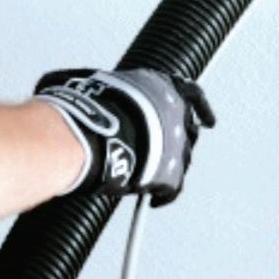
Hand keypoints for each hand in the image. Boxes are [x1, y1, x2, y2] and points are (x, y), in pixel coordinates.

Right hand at [34, 68, 214, 205]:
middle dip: (178, 140)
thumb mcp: (86, 80)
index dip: (198, 106)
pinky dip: (163, 195)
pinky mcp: (170, 173)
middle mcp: (174, 113)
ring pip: (182, 159)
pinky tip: (153, 198)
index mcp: (159, 86)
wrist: (89, 133)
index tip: (205, 115)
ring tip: (151, 174)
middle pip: (188, 129)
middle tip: (165, 148)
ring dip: (169, 166)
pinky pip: (172, 188)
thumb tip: (73, 85)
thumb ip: (96, 85)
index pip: (190, 93)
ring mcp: (175, 144)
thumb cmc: (84, 105)